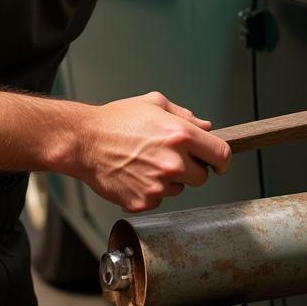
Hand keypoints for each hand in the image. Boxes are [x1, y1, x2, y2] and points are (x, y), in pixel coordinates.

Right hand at [71, 91, 231, 212]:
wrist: (84, 141)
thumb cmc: (116, 120)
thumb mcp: (154, 104)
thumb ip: (184, 115)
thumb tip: (206, 126)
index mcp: (181, 135)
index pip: (221, 155)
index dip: (222, 161)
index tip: (218, 163)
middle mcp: (173, 162)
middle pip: (202, 177)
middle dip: (192, 169)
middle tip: (171, 158)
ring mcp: (158, 185)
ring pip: (179, 189)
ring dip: (170, 180)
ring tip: (146, 163)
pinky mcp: (143, 201)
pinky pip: (158, 200)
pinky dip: (150, 191)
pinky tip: (135, 175)